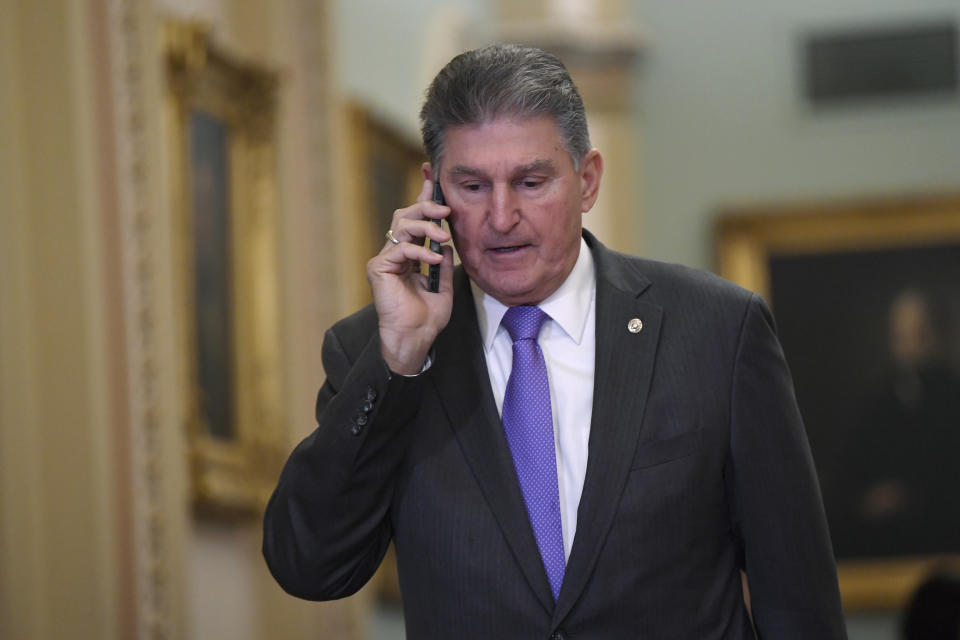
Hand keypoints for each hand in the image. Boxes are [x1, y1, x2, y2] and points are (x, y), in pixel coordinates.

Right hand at [367, 179, 453, 374]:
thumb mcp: (445, 284)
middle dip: (425, 205)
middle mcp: (394, 253)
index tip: (431, 176)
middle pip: (405, 214)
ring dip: (425, 225)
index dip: (423, 197)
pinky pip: (400, 248)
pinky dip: (420, 251)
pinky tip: (433, 259)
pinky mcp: (378, 268)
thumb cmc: (428, 317)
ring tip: (443, 236)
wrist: (415, 338)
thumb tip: (449, 241)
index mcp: (409, 254)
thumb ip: (444, 260)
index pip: (415, 219)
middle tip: (445, 209)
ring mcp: (385, 259)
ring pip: (401, 224)